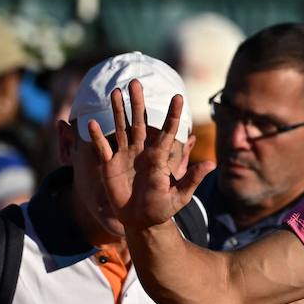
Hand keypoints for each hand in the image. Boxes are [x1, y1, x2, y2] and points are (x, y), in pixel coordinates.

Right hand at [90, 80, 213, 231]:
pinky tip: (92, 123)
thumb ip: (192, 179)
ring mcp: (124, 156)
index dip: (172, 115)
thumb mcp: (179, 196)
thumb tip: (211, 164)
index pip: (167, 132)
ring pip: (121, 128)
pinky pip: (102, 148)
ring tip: (116, 91)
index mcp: (158, 157)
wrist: (141, 221)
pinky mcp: (109, 166)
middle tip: (135, 82)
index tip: (178, 97)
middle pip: (139, 122)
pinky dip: (97, 136)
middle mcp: (141, 151)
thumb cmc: (162, 209)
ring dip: (118, 111)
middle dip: (137, 102)